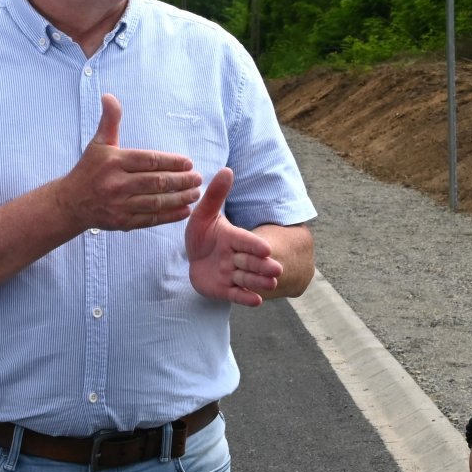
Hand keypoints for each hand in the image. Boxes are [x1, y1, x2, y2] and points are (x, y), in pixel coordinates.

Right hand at [54, 95, 202, 230]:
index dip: (171, 162)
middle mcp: (116, 184)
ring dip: (179, 198)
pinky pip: (150, 219)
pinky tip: (184, 211)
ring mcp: (119, 205)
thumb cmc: (89, 170)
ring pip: (155, 202)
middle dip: (181, 181)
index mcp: (114, 162)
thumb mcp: (98, 143)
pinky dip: (169, 216)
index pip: (149, 161)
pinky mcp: (121, 222)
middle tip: (197, 178)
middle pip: (156, 182)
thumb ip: (110, 121)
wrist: (70, 202)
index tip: (188, 163)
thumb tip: (109, 97)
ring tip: (195, 194)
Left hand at [184, 167, 283, 305]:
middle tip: (275, 269)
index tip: (266, 248)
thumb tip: (227, 169)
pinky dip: (246, 298)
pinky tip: (256, 301)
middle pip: (249, 262)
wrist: (195, 259)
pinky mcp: (224, 290)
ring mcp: (230, 275)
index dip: (253, 244)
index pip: (244, 240)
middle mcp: (234, 257)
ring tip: (270, 284)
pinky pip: (236, 295)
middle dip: (262, 266)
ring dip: (258, 281)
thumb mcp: (204, 214)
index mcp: (232, 237)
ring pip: (246, 279)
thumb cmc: (202, 235)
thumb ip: (215, 195)